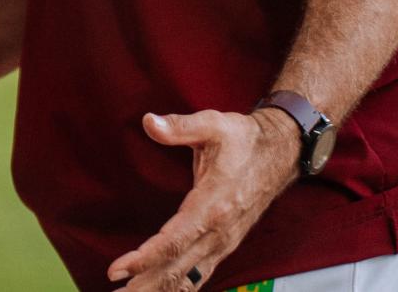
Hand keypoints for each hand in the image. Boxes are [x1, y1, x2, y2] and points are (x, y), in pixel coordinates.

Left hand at [106, 108, 300, 291]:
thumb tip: (149, 122)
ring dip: (158, 290)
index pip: (174, 242)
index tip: (117, 269)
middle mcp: (219, 232)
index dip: (144, 258)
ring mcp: (223, 242)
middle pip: (176, 269)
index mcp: (212, 206)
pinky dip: (178, 287)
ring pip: (187, 277)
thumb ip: (179, 126)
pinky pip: (199, 274)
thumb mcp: (213, 124)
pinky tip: (159, 291)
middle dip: (145, 285)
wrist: (280, 153)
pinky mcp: (224, 244)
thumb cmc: (244, 139)